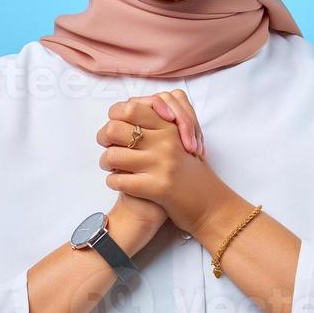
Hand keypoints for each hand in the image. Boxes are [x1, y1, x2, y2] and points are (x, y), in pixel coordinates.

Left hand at [96, 94, 229, 235]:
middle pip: (114, 128)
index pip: (129, 108)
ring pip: (112, 155)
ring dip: (106, 162)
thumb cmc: (189, 171)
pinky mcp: (159, 188)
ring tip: (112, 167)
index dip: (114, 116)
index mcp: (170, 126)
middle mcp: (166, 141)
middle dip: (104, 138)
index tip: (117, 128)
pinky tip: (119, 183)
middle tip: (108, 146)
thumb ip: (158, 122)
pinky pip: (119, 180)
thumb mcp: (180, 138)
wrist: (209, 204)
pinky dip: (113, 182)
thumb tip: (125, 109)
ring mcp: (163, 164)